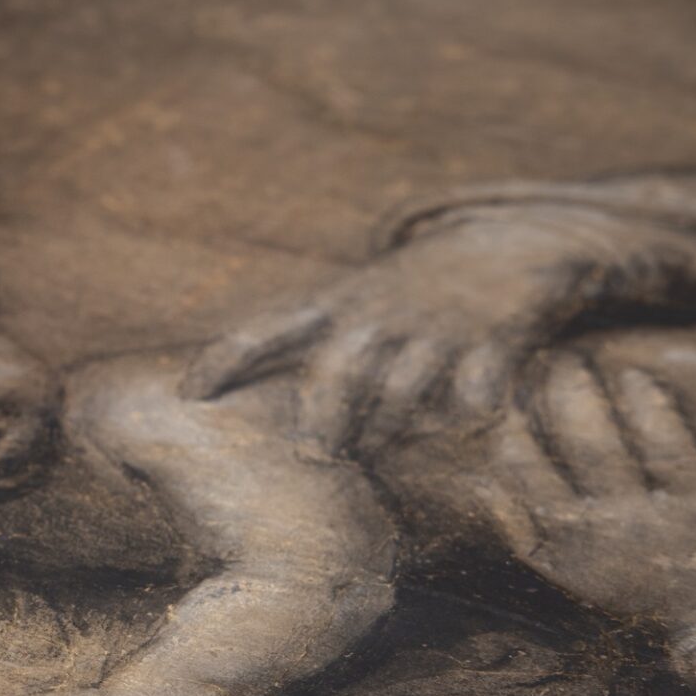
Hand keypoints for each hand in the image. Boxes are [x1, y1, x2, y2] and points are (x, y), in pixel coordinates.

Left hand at [181, 210, 628, 453]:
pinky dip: (469, 412)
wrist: (508, 242)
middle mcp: (379, 316)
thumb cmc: (407, 294)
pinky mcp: (493, 338)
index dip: (223, 360)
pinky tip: (466, 426)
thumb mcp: (350, 302)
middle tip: (312, 452)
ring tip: (378, 454)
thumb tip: (230, 401)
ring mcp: (436, 327)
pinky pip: (476, 388)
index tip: (187, 395)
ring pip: (402, 388)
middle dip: (323, 415)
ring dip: (389, 426)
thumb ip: (300, 343)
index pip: (263, 332)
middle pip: (339, 370)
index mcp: (334, 307)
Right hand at [485, 352, 695, 626]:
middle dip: (576, 403)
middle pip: (596, 452)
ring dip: (648, 408)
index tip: (509, 414)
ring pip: (665, 449)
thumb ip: (522, 529)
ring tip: (633, 377)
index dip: (517, 445)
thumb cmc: (638, 588)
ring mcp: (694, 513)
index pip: (536, 482)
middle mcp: (634, 523)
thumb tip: (479, 482)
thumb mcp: (569, 572)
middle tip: (566, 364)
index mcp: (586, 539)